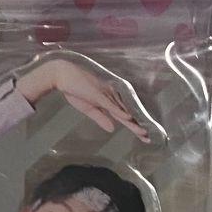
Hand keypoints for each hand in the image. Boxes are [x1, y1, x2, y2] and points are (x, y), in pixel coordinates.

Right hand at [17, 59, 149, 139]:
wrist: (61, 74)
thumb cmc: (73, 88)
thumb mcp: (87, 108)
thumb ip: (100, 118)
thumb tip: (112, 129)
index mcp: (109, 100)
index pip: (125, 115)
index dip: (135, 126)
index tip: (144, 137)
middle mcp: (112, 95)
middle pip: (128, 113)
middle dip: (139, 125)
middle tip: (150, 137)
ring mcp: (106, 93)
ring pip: (123, 109)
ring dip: (133, 120)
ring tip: (144, 131)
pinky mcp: (98, 92)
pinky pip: (110, 103)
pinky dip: (119, 110)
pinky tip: (127, 118)